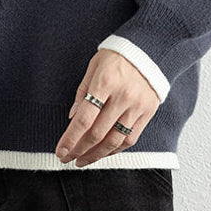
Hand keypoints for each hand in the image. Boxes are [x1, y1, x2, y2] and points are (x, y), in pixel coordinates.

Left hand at [54, 49, 160, 166]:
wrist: (149, 49)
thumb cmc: (116, 56)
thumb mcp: (94, 67)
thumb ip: (82, 92)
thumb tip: (72, 118)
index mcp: (105, 82)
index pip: (84, 118)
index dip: (70, 138)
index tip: (61, 151)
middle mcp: (122, 97)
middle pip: (97, 133)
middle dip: (79, 149)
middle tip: (67, 158)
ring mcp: (136, 107)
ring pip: (114, 141)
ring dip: (96, 155)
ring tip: (82, 160)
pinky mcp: (147, 113)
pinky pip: (130, 139)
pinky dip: (114, 150)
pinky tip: (103, 153)